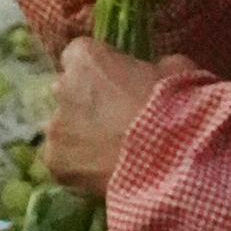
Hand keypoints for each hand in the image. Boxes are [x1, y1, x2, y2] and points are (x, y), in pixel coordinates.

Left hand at [44, 39, 169, 198]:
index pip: (78, 56)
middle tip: (116, 122)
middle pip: (67, 94)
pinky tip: (104, 174)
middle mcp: (61, 88)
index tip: (114, 85)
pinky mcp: (55, 163)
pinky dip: (80, 169)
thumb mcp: (175, 70)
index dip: (97, 72)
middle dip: (85, 105)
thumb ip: (153, 67)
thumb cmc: (175, 107)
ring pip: (63, 131)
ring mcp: (55, 128)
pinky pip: (65, 163)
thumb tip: (154, 72)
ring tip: (111, 154)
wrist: (172, 159)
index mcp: (86, 58)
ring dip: (81, 138)